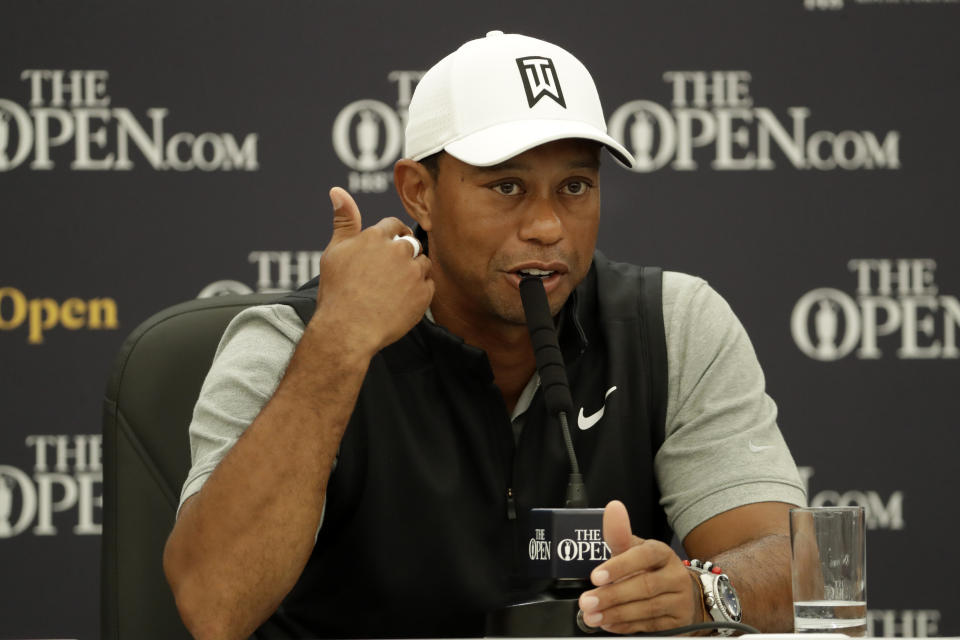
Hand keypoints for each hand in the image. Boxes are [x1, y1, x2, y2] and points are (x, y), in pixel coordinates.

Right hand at [312, 186, 433, 355]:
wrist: (348, 331)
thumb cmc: (337, 292)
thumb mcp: (335, 252)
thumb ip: (343, 220)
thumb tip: (337, 190)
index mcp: (377, 237)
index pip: (394, 225)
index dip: (390, 237)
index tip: (385, 251)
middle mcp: (399, 250)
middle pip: (410, 243)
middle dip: (402, 255)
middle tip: (387, 275)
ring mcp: (414, 273)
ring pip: (423, 263)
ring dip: (413, 272)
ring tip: (394, 289)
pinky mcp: (424, 294)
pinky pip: (429, 285)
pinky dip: (419, 292)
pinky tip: (401, 302)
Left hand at [578, 500, 701, 633]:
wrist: (680, 592)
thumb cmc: (649, 568)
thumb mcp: (634, 550)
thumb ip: (619, 534)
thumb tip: (612, 508)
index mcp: (661, 553)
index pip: (643, 556)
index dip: (619, 566)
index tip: (595, 576)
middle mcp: (674, 575)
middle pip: (644, 586)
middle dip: (611, 595)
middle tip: (586, 602)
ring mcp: (679, 600)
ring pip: (647, 608)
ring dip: (615, 613)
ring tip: (592, 615)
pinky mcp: (679, 622)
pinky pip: (651, 626)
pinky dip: (626, 626)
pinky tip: (608, 623)